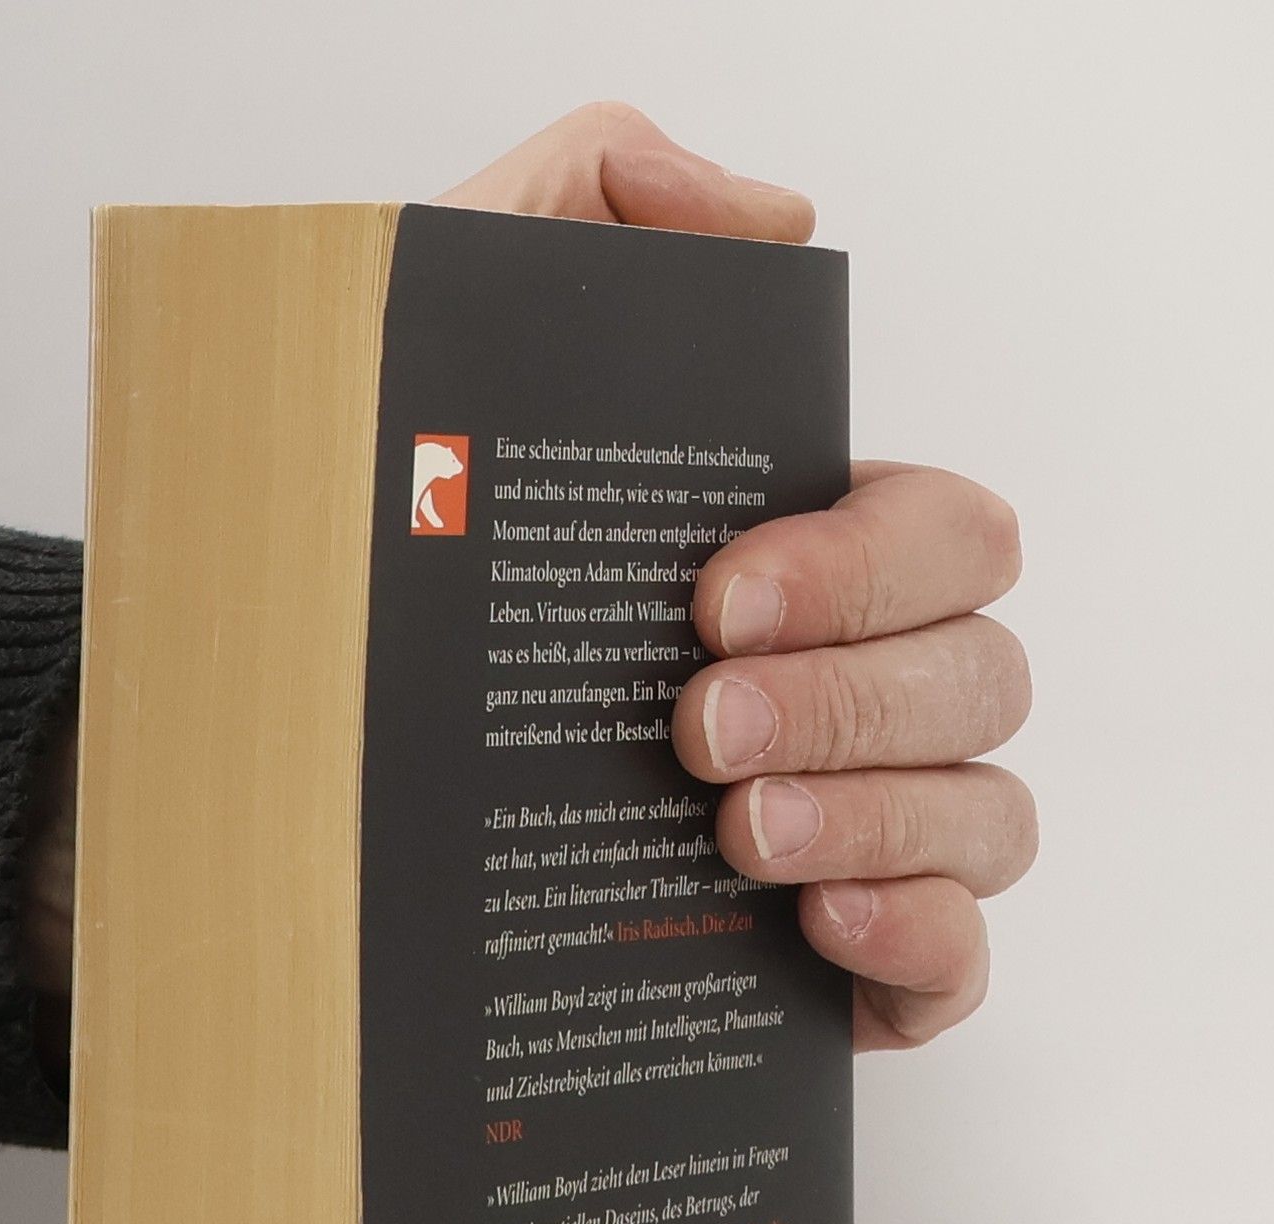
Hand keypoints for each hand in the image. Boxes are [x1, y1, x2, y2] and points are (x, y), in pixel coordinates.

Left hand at [444, 104, 1033, 1046]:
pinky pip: (961, 960)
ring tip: (732, 835)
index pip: (943, 533)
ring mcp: (859, 831)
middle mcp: (852, 690)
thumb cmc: (377, 570)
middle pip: (980, 671)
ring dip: (882, 814)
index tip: (714, 602)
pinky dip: (921, 940)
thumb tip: (772, 217)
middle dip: (853, 698)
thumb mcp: (442, 344)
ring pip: (988, 813)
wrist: (285, 788)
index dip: (865, 563)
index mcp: (798, 562)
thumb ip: (592, 205)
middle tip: (698, 729)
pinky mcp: (839, 968)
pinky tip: (816, 926)